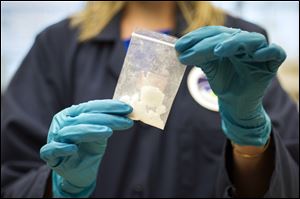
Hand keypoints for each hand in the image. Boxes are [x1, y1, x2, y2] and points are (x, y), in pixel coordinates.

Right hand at [40, 100, 132, 196]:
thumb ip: (108, 121)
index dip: (109, 106)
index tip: (127, 109)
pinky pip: (52, 150)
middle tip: (125, 121)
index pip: (90, 107)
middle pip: (84, 118)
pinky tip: (74, 148)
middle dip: (107, 118)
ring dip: (89, 130)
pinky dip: (62, 148)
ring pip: (70, 131)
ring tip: (108, 132)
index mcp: (72, 114)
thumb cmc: (89, 148)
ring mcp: (55, 138)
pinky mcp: (50, 156)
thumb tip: (128, 111)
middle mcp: (62, 123)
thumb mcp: (101, 133)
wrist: (79, 172)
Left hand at [175, 26, 285, 145]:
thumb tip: (180, 50)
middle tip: (189, 51)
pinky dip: (267, 51)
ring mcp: (258, 53)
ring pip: (251, 40)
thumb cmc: (224, 84)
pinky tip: (255, 54)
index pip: (214, 33)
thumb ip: (200, 57)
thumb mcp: (210, 69)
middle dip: (207, 43)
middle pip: (228, 36)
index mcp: (229, 42)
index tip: (179, 46)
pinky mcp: (271, 64)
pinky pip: (275, 52)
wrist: (235, 105)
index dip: (197, 37)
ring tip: (218, 50)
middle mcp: (244, 44)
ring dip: (234, 43)